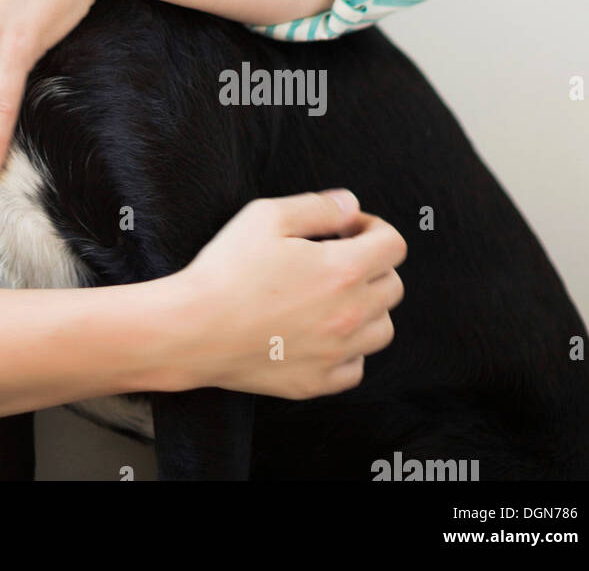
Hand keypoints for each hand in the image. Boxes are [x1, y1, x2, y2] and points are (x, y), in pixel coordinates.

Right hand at [149, 189, 406, 398]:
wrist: (194, 329)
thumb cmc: (227, 269)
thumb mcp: (266, 216)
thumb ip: (318, 207)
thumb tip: (352, 206)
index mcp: (343, 270)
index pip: (394, 245)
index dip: (375, 228)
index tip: (348, 228)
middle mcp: (351, 314)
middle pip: (393, 286)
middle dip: (372, 265)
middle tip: (336, 258)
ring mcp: (337, 353)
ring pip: (383, 329)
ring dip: (367, 308)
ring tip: (332, 297)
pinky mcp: (319, 382)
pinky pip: (357, 366)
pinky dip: (349, 349)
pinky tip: (320, 333)